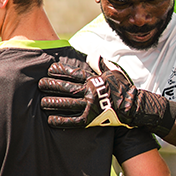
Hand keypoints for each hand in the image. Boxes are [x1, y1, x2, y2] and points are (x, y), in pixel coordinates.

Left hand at [39, 56, 175, 136]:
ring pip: (67, 104)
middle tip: (40, 84)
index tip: (49, 69)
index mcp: (94, 80)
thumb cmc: (124, 88)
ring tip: (42, 102)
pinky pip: (73, 121)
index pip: (74, 73)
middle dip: (52, 86)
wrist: (135, 107)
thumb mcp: (114, 72)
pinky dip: (61, 121)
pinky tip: (50, 120)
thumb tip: (93, 54)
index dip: (60, 71)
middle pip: (67, 88)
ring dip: (53, 103)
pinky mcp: (92, 120)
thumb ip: (101, 64)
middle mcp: (91, 92)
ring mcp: (91, 106)